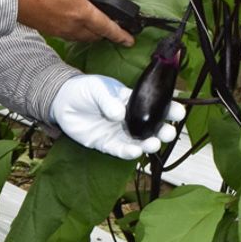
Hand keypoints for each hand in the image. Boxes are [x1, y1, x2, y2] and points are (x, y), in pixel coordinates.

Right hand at [14, 0, 134, 45]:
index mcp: (81, 11)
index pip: (107, 26)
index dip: (121, 34)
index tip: (130, 40)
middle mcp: (72, 25)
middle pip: (96, 35)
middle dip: (107, 33)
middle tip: (114, 27)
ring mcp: (60, 30)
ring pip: (83, 37)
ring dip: (93, 33)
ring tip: (96, 24)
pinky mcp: (51, 30)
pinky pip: (70, 35)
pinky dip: (79, 32)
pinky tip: (76, 22)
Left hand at [49, 75, 185, 158]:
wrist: (62, 102)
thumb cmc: (84, 90)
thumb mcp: (98, 89)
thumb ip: (109, 100)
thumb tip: (120, 114)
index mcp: (133, 101)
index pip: (155, 105)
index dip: (169, 109)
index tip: (178, 112)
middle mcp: (129, 118)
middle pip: (152, 127)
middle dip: (163, 131)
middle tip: (168, 133)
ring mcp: (119, 132)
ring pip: (139, 141)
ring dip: (148, 144)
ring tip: (154, 144)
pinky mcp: (107, 144)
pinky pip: (121, 150)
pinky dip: (128, 152)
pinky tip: (134, 151)